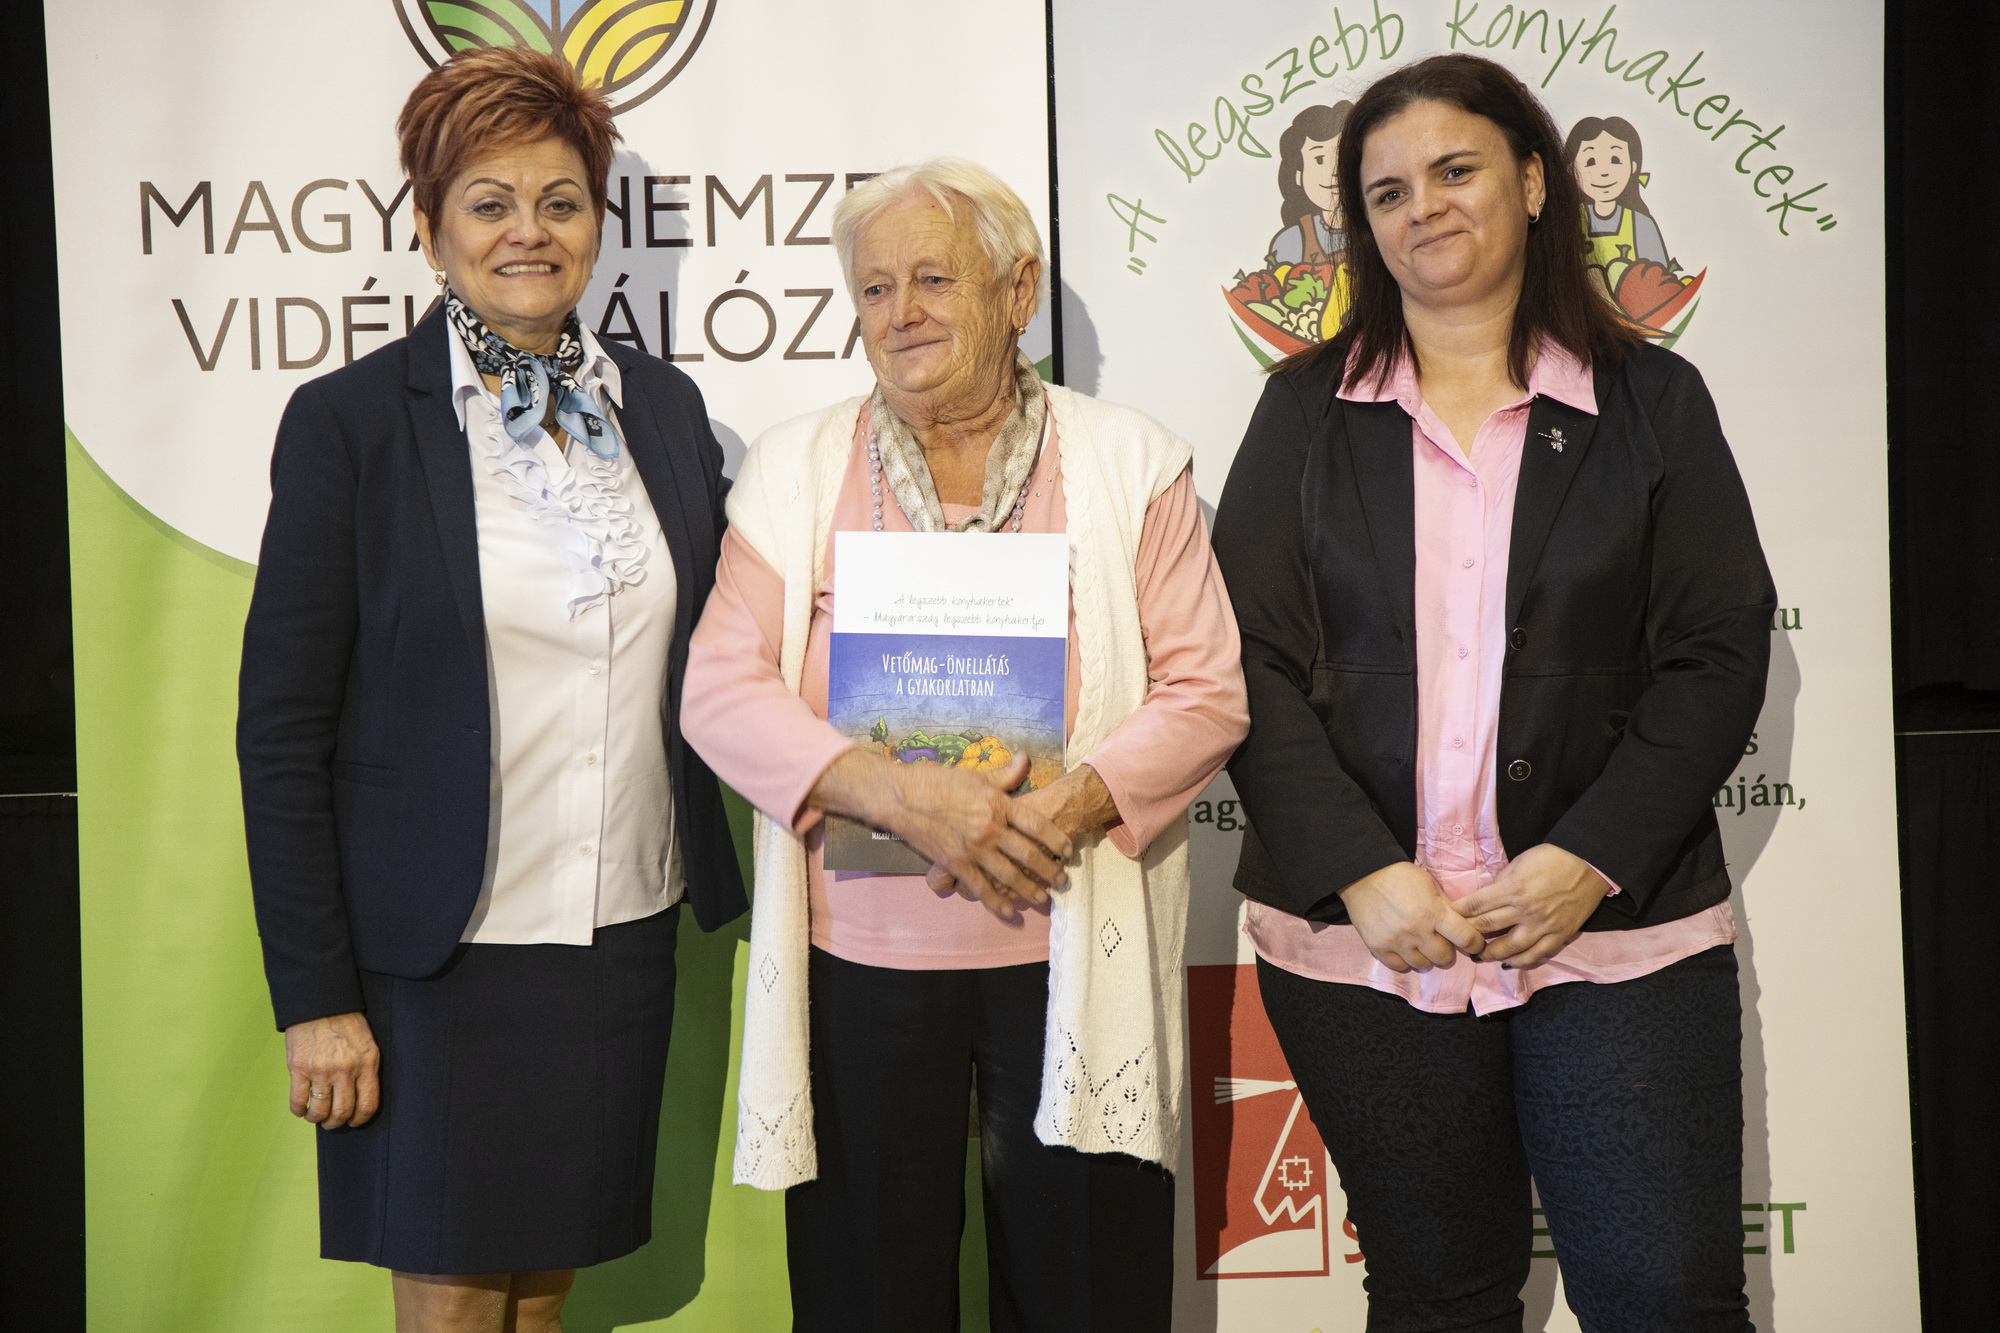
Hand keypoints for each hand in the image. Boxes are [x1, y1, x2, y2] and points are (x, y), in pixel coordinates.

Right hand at [284, 1011, 380, 1129]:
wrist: (321, 1003)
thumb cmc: (346, 1022)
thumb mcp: (367, 1044)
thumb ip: (366, 1070)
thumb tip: (360, 1097)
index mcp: (367, 1063)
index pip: (367, 1104)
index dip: (360, 1120)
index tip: (354, 1122)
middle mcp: (346, 1070)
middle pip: (342, 1112)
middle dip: (336, 1123)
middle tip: (332, 1122)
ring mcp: (322, 1070)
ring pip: (320, 1110)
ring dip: (317, 1119)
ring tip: (316, 1116)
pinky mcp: (299, 1068)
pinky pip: (298, 1100)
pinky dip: (299, 1110)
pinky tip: (301, 1109)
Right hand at [926, 765, 1117, 909]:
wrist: (902, 797)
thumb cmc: (938, 781)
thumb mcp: (976, 774)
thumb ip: (1005, 774)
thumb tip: (1026, 759)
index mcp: (998, 804)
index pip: (1038, 825)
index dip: (1057, 839)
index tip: (1068, 849)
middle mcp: (990, 828)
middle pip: (1029, 854)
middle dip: (1049, 870)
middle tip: (1062, 880)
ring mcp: (973, 849)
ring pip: (1009, 876)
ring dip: (1029, 889)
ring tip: (1043, 897)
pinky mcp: (956, 864)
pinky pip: (981, 888)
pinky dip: (996, 902)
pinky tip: (1009, 912)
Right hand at [1339, 861, 1485, 972]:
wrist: (1363, 875)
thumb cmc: (1400, 877)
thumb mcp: (1430, 885)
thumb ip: (1447, 907)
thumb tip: (1463, 926)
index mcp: (1433, 912)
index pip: (1466, 939)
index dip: (1474, 943)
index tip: (1472, 943)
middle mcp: (1416, 930)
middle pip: (1444, 957)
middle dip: (1446, 949)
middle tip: (1439, 939)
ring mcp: (1396, 942)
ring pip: (1422, 964)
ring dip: (1424, 955)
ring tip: (1419, 942)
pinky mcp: (1378, 948)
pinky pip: (1400, 966)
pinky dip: (1404, 959)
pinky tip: (1403, 947)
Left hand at [1456, 844, 1609, 968]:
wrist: (1589, 863)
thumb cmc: (1552, 858)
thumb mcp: (1519, 863)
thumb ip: (1501, 883)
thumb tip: (1485, 899)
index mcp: (1512, 889)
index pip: (1476, 906)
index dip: (1459, 914)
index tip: (1448, 919)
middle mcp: (1525, 910)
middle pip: (1487, 927)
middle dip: (1469, 935)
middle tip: (1458, 941)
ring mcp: (1543, 925)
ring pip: (1510, 948)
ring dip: (1491, 954)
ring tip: (1480, 956)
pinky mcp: (1560, 935)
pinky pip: (1537, 955)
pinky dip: (1522, 962)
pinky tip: (1510, 963)